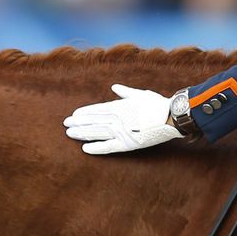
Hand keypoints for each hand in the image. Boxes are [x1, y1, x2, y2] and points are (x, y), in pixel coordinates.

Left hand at [63, 84, 181, 154]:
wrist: (171, 116)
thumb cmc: (158, 104)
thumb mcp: (140, 94)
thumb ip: (125, 92)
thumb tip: (115, 87)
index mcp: (119, 106)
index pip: (97, 109)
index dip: (84, 112)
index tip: (74, 114)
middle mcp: (116, 118)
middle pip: (93, 120)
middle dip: (78, 122)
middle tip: (65, 124)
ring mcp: (120, 132)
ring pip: (96, 132)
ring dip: (82, 133)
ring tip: (69, 134)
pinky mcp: (127, 144)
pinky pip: (108, 147)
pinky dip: (96, 147)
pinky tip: (85, 148)